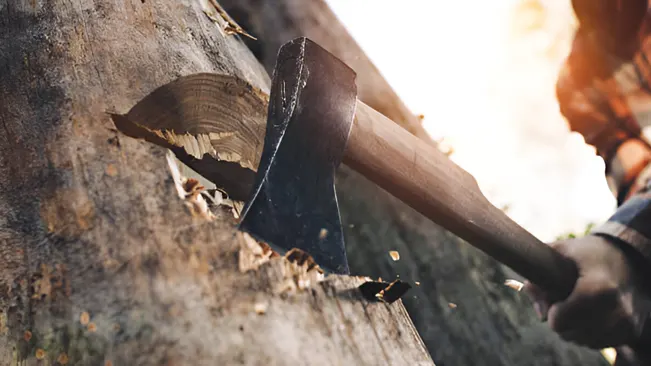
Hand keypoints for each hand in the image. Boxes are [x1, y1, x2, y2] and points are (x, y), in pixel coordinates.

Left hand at [524, 235, 650, 348]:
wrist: (628, 258)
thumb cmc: (588, 254)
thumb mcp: (559, 252)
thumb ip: (538, 276)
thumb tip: (540, 312)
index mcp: (599, 287)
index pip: (562, 319)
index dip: (553, 312)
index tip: (555, 299)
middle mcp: (617, 309)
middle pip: (569, 333)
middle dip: (561, 319)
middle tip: (566, 299)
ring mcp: (626, 323)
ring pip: (581, 340)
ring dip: (574, 326)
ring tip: (579, 304)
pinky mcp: (631, 332)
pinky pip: (597, 343)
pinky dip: (588, 332)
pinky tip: (592, 313)